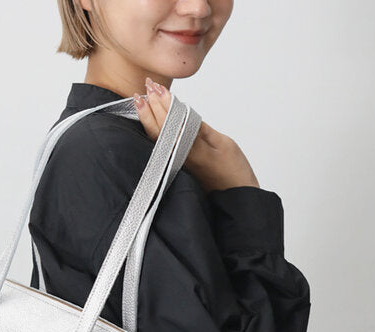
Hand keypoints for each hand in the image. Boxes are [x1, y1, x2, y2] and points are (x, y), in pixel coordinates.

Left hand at [134, 78, 260, 193]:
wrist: (234, 201)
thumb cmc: (234, 173)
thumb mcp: (223, 144)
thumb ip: (201, 129)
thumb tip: (183, 113)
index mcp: (192, 149)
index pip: (172, 121)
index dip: (164, 103)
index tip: (156, 87)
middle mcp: (180, 157)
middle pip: (160, 128)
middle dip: (151, 107)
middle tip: (145, 86)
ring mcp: (176, 165)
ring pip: (157, 139)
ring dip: (148, 119)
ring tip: (139, 101)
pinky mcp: (177, 170)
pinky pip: (161, 148)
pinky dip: (153, 133)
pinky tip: (149, 125)